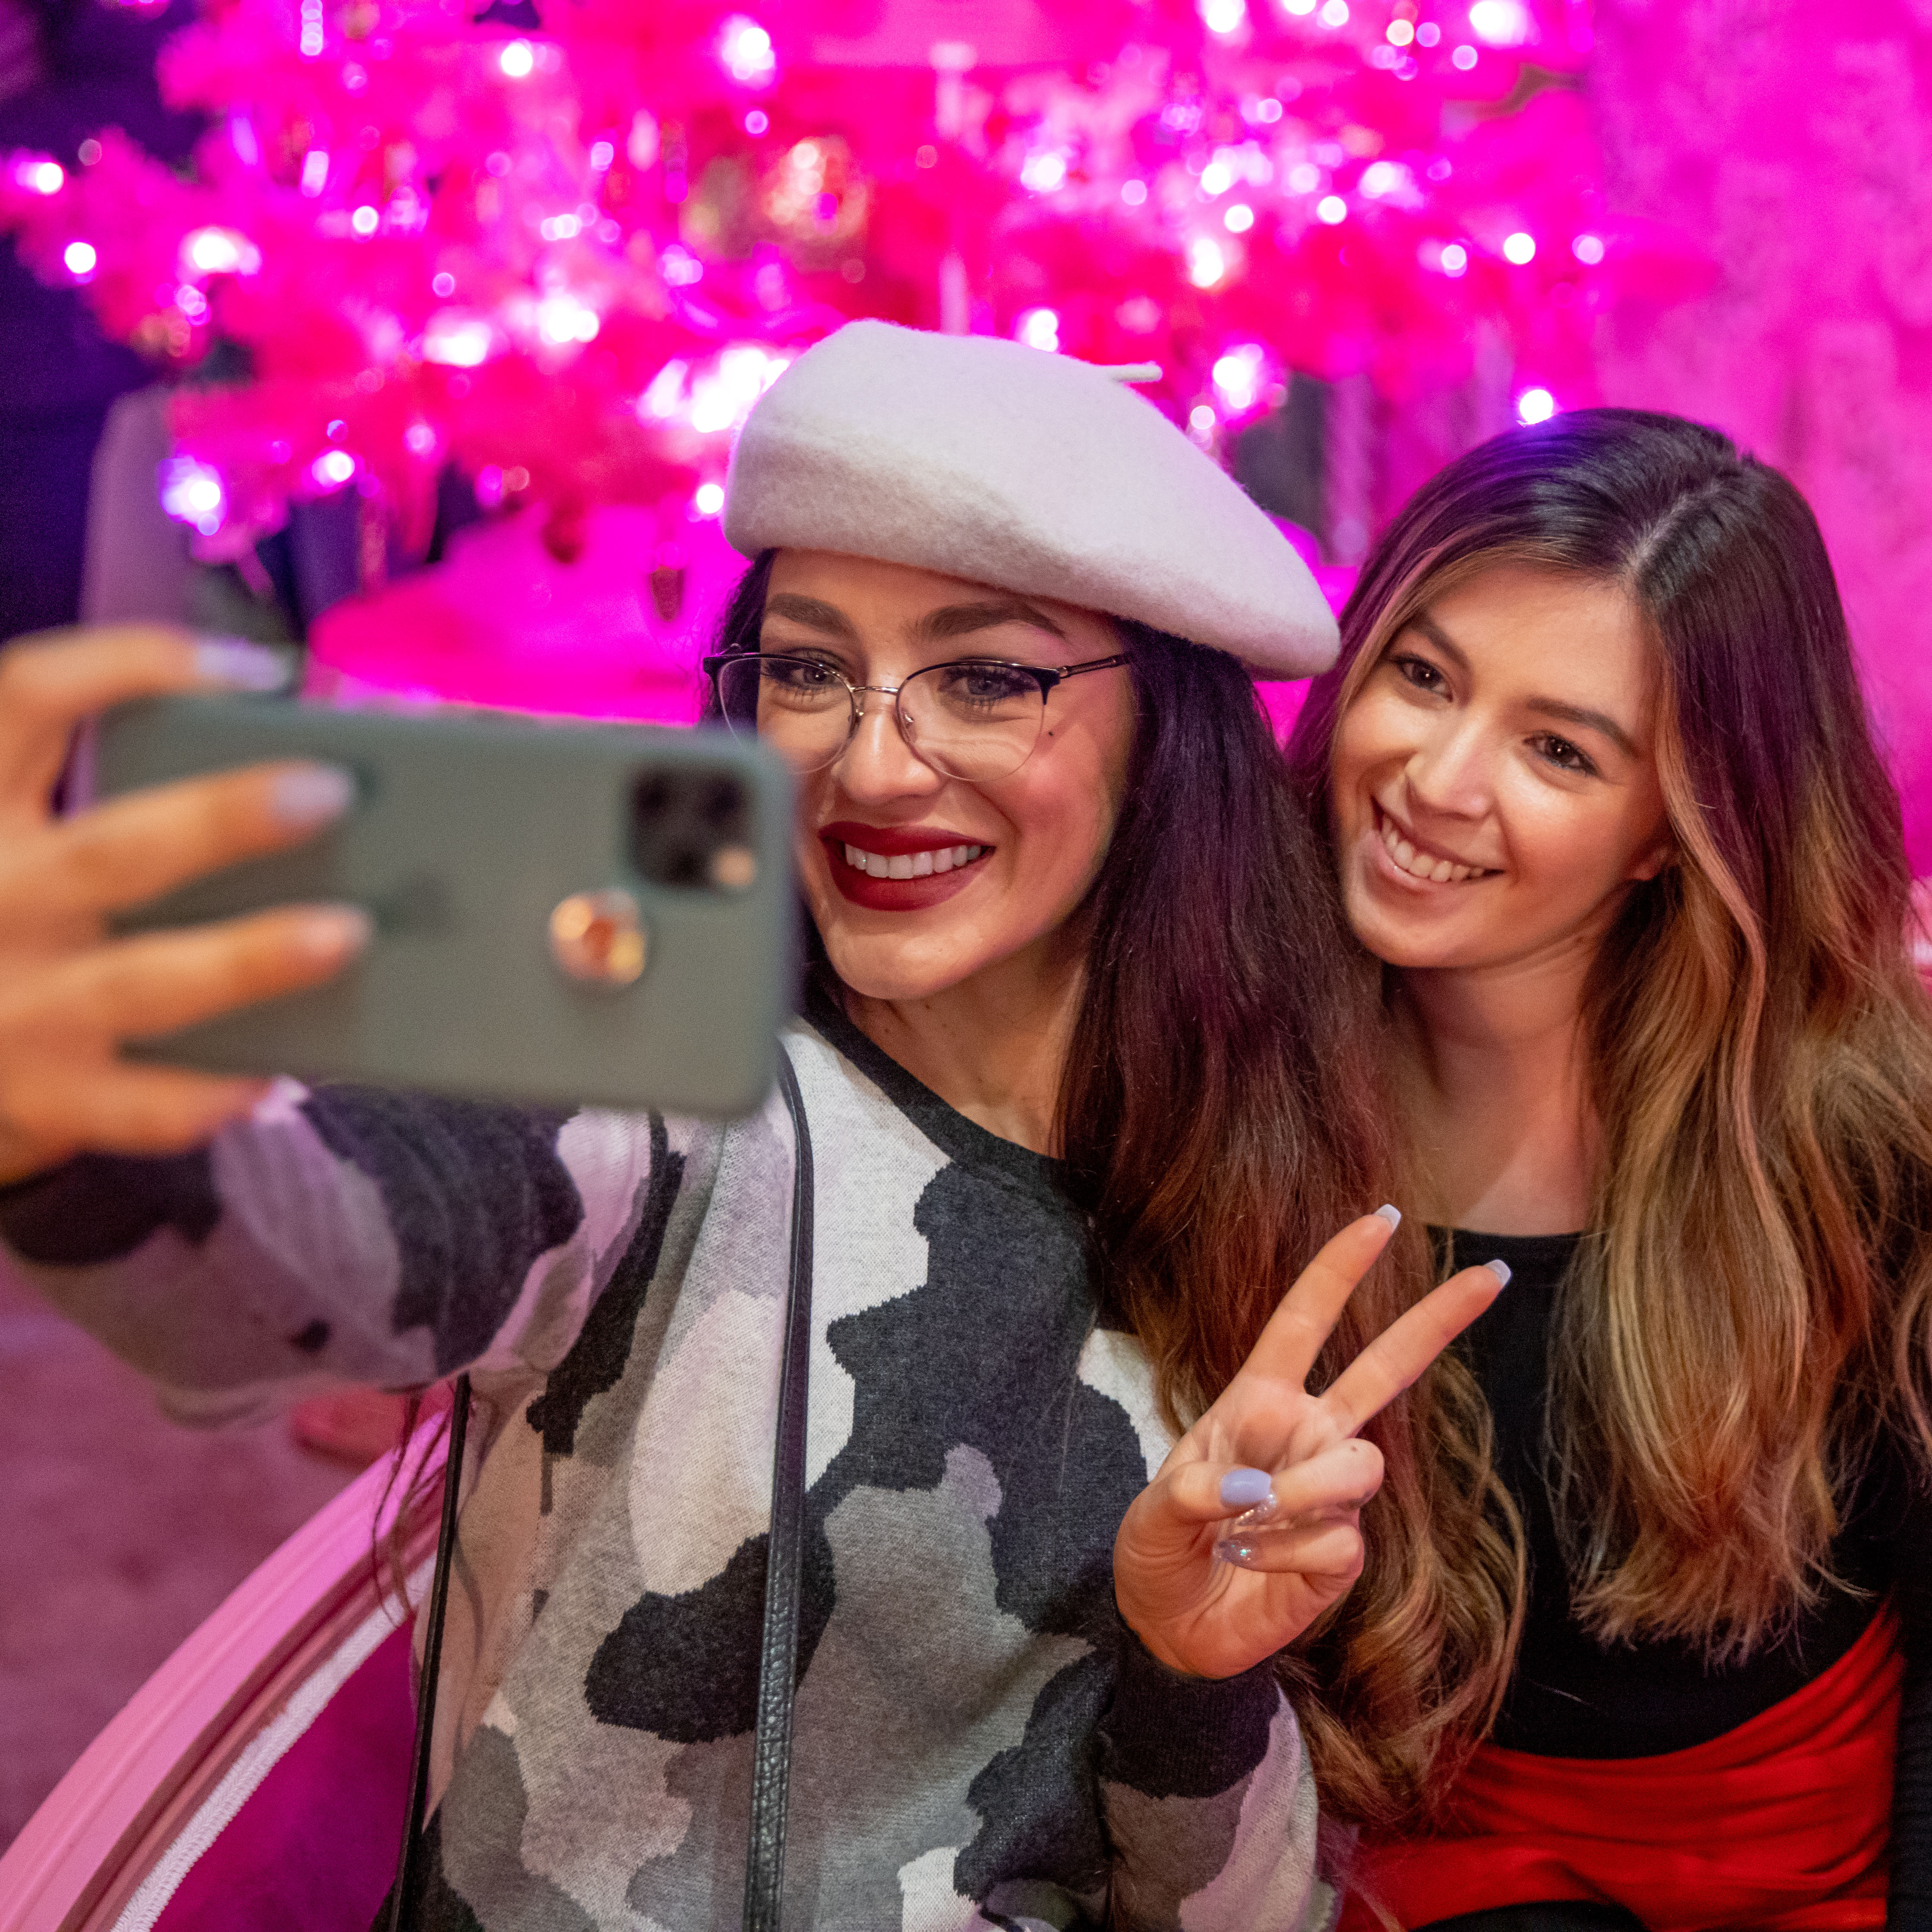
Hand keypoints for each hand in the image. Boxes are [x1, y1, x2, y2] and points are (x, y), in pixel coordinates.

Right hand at [0, 626, 370, 1184]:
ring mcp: (12, 1009)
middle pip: (110, 852)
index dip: (130, 666)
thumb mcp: (21, 837)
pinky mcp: (40, 1100)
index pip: (26, 699)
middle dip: (222, 819)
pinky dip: (212, 1092)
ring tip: (348, 932)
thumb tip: (299, 770)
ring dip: (249, 958)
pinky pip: (141, 1104)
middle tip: (331, 791)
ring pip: (142, 982)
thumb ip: (115, 799)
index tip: (252, 668)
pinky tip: (278, 1077)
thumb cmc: (10, 921)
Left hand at [1113, 1209, 1504, 1679]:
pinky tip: (1255, 1565)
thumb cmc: (1157, 1552)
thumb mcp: (1150, 1512)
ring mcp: (1330, 1494)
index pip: (1303, 1324)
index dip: (1338, 1271)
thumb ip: (1192, 1490)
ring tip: (1248, 1526)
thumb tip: (1250, 1487)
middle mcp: (1305, 1437)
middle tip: (1493, 1273)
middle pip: (1384, 1370)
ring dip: (1305, 1495)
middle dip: (1436, 1320)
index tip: (1379, 1219)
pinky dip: (1288, 1556)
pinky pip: (1341, 1540)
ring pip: (1359, 1467)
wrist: (1169, 1627)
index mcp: (1256, 1403)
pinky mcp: (1343, 1555)